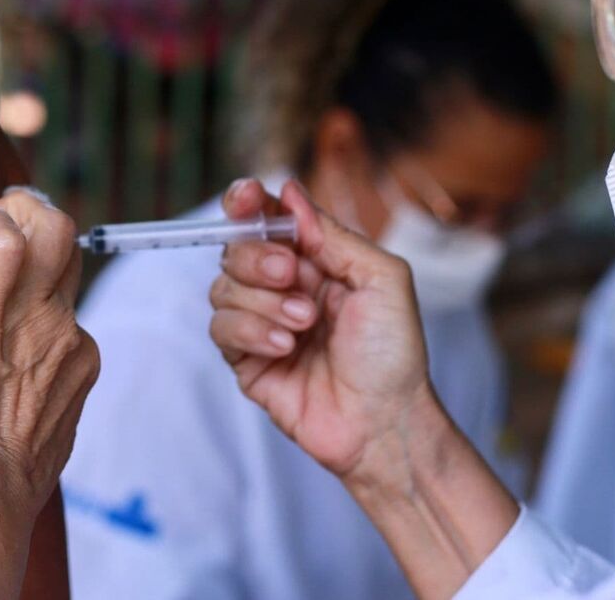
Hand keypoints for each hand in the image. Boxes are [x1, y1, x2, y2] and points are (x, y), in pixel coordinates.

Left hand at [0, 188, 99, 523]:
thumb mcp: (30, 434)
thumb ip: (26, 397)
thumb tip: (1, 389)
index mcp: (75, 360)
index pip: (61, 298)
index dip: (27, 287)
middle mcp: (65, 330)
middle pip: (68, 249)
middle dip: (34, 224)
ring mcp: (38, 315)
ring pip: (52, 230)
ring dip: (14, 214)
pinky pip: (2, 240)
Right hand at [209, 178, 433, 482]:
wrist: (384, 421)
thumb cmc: (393, 354)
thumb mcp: (383, 279)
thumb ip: (333, 235)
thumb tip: (290, 193)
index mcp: (315, 262)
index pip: (268, 221)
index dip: (249, 203)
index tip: (247, 198)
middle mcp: (282, 288)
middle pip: (236, 249)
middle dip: (258, 258)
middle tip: (290, 276)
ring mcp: (261, 323)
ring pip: (222, 288)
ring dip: (263, 302)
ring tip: (304, 325)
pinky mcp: (245, 360)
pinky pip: (221, 328)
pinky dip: (251, 331)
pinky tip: (285, 348)